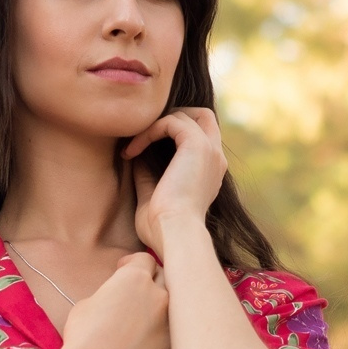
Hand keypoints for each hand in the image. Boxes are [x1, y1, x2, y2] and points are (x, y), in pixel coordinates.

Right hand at [55, 252, 170, 348]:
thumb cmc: (84, 335)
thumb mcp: (87, 304)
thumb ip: (108, 294)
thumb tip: (114, 299)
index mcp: (135, 278)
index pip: (145, 260)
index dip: (132, 264)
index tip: (124, 270)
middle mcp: (159, 294)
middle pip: (163, 278)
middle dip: (151, 282)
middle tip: (137, 295)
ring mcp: (170, 321)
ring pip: (171, 307)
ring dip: (159, 309)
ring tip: (144, 320)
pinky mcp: (172, 347)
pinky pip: (171, 334)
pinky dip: (161, 335)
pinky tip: (146, 344)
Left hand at [126, 108, 226, 252]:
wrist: (173, 233)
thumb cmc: (161, 227)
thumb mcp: (152, 194)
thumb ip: (147, 172)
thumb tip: (135, 155)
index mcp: (210, 172)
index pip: (201, 135)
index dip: (173, 133)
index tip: (144, 149)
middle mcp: (215, 158)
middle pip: (203, 116)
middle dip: (172, 116)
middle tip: (144, 135)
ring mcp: (210, 150)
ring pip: (186, 114)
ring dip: (154, 124)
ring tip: (132, 146)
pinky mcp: (197, 145)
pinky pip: (171, 121)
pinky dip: (148, 131)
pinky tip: (132, 151)